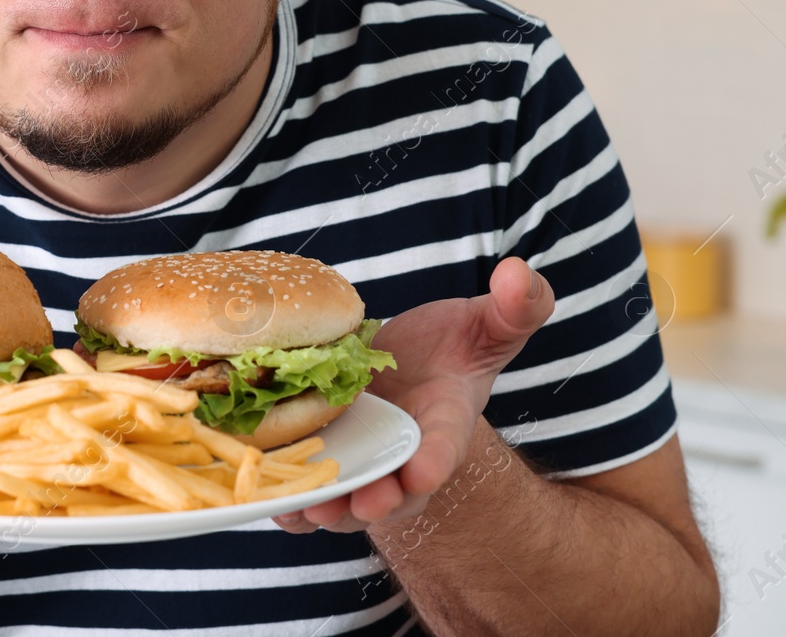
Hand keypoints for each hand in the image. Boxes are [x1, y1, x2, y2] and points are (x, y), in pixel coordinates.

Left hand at [272, 256, 554, 534]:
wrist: (409, 366)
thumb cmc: (452, 347)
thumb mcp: (485, 324)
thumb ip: (514, 308)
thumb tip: (518, 273)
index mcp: (446, 425)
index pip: (445, 447)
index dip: (434, 462)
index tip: (423, 473)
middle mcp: (404, 454)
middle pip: (395, 490)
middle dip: (378, 501)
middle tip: (358, 505)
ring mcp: (364, 460)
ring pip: (348, 499)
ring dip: (327, 509)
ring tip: (304, 512)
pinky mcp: (329, 459)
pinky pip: (310, 489)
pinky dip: (290, 501)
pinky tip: (266, 502)